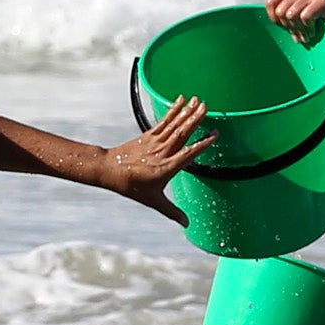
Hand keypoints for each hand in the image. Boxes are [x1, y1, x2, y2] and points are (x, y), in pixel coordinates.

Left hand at [102, 97, 213, 224]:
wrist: (109, 170)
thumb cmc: (132, 187)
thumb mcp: (153, 201)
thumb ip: (171, 211)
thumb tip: (187, 224)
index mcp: (166, 168)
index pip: (188, 154)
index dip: (202, 144)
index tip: (215, 135)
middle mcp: (162, 152)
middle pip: (181, 133)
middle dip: (194, 119)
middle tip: (206, 106)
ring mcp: (154, 142)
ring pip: (174, 125)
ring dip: (186, 112)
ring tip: (198, 100)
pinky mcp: (148, 135)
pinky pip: (163, 121)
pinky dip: (173, 110)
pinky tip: (180, 100)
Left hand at [265, 0, 324, 41]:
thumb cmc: (311, 24)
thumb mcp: (293, 21)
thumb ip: (281, 20)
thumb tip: (260, 30)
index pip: (271, 3)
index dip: (274, 19)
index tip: (284, 27)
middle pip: (281, 11)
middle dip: (289, 27)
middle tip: (298, 35)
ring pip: (291, 14)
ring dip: (299, 29)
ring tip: (306, 35)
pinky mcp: (323, 2)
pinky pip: (305, 17)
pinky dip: (307, 28)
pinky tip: (312, 32)